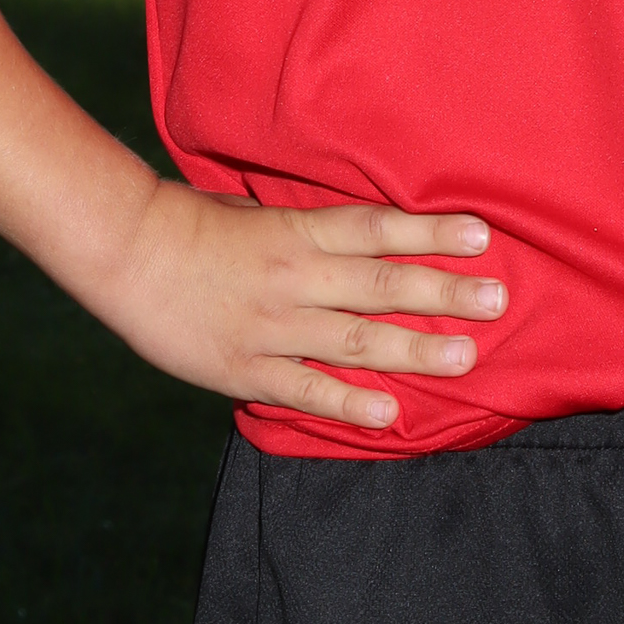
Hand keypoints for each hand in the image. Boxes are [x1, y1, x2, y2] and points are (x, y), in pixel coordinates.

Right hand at [105, 186, 506, 430]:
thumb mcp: (259, 209)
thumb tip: (367, 235)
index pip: (377, 228)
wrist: (127, 251)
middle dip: (443, 293)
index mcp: (297, 231)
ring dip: (414, 349)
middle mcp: (294, 276)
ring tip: (466, 358)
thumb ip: (310, 229)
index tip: (481, 235)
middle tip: (496, 300)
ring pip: (354, 339)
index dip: (430, 230)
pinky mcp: (244, 366)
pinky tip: (389, 413)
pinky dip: (346, 403)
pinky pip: (303, 389)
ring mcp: (272, 325)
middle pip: (381, 283)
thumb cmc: (195, 223)